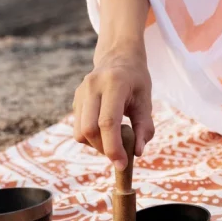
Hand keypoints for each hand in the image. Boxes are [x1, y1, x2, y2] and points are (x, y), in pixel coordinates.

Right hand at [72, 42, 154, 170]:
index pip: (107, 122)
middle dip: (104, 149)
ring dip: (97, 145)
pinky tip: (105, 130)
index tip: (122, 164)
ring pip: (80, 132)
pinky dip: (92, 137)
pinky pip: (78, 128)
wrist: (118, 56)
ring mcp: (80, 93)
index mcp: (113, 84)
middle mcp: (92, 87)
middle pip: (89, 130)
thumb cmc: (136, 80)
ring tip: (114, 138)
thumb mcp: (146, 100)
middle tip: (120, 154)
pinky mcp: (75, 100)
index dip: (113, 147)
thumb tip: (137, 152)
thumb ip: (144, 127)